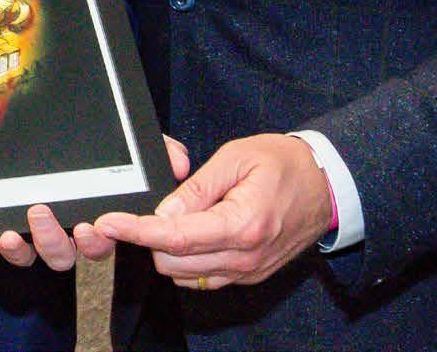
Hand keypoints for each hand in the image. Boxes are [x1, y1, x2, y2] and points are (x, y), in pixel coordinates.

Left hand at [0, 136, 186, 269]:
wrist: (46, 115)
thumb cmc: (102, 142)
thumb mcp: (131, 141)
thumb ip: (159, 148)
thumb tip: (176, 162)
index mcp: (93, 213)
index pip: (99, 238)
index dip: (96, 239)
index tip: (92, 226)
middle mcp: (63, 226)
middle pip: (64, 252)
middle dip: (55, 240)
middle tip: (45, 215)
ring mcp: (31, 228)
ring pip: (30, 253)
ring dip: (22, 247)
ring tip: (14, 227)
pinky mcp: (1, 223)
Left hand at [94, 133, 332, 290]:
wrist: (327, 186)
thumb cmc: (286, 165)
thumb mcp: (236, 158)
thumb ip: (196, 190)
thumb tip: (162, 213)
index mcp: (243, 225)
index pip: (176, 237)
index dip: (136, 231)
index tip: (109, 223)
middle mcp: (245, 257)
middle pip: (173, 263)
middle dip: (150, 239)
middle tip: (147, 210)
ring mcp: (249, 271)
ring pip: (185, 276)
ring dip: (169, 251)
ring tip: (177, 217)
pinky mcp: (251, 276)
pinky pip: (205, 278)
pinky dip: (188, 260)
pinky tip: (194, 232)